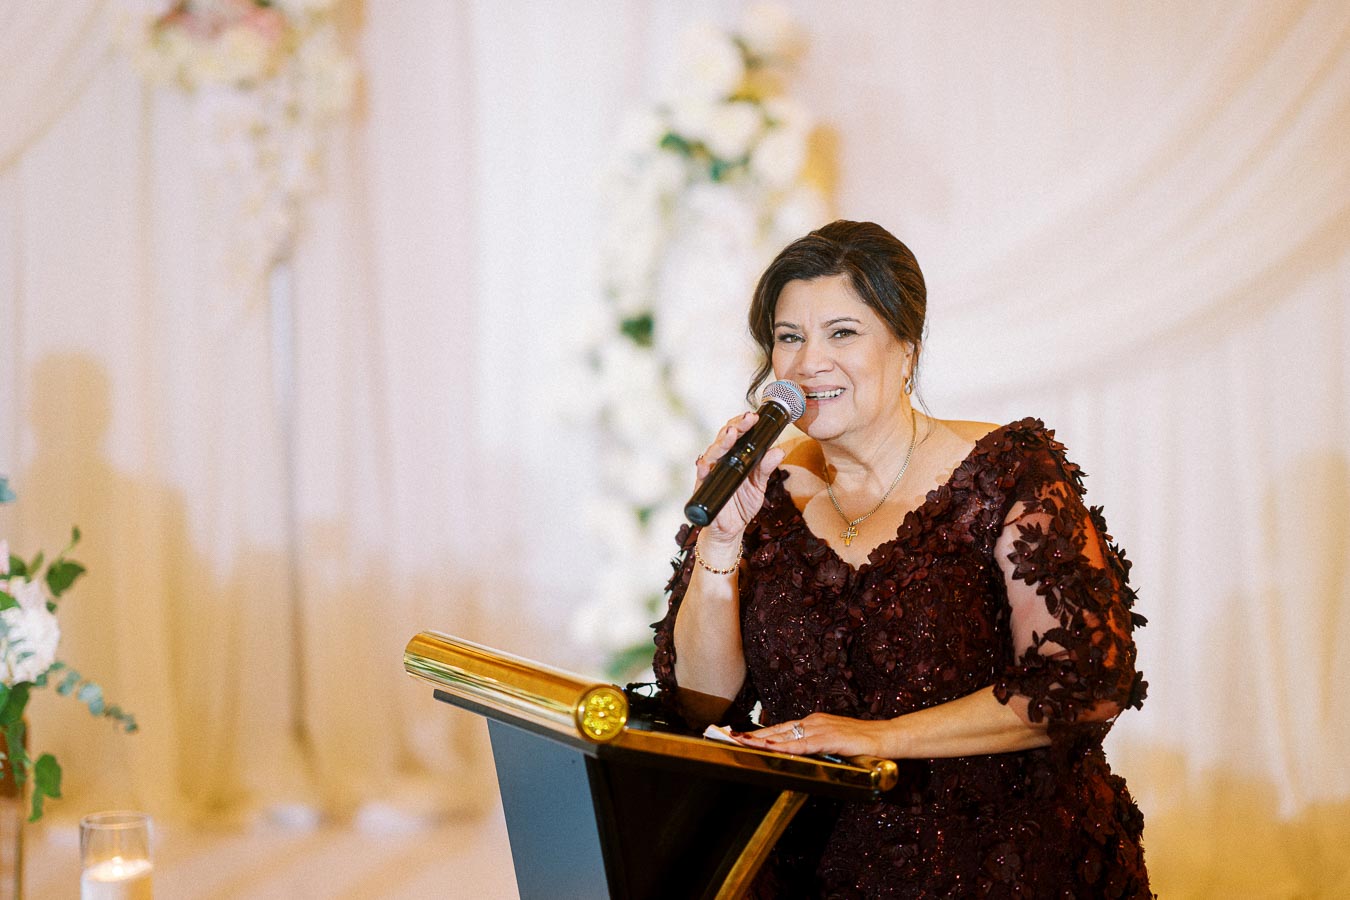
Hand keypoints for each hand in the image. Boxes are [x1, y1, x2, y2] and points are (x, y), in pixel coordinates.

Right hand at [694, 412, 786, 543]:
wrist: (731, 529)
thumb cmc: (742, 503)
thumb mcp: (759, 485)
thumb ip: (766, 468)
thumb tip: (778, 451)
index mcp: (734, 457)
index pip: (736, 434)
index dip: (743, 423)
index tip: (754, 416)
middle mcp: (720, 462)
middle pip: (724, 439)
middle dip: (735, 427)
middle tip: (747, 418)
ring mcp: (711, 474)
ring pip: (712, 454)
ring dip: (721, 443)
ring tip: (730, 434)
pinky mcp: (704, 490)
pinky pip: (702, 478)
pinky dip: (703, 470)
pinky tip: (706, 464)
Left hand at [733, 713, 890, 758]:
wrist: (886, 737)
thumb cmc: (862, 743)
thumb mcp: (833, 744)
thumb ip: (816, 747)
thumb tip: (799, 755)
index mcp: (814, 722)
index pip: (781, 728)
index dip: (760, 733)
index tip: (741, 736)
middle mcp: (814, 721)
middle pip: (778, 730)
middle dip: (754, 735)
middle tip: (732, 737)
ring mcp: (822, 728)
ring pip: (786, 735)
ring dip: (763, 740)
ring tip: (743, 742)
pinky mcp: (830, 738)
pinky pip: (803, 744)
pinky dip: (786, 746)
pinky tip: (772, 748)